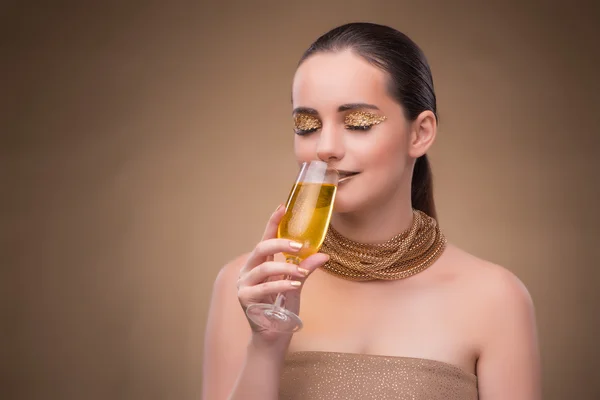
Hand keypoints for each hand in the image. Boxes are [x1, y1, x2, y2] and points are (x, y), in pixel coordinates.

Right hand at [237, 204, 328, 343]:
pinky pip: (264, 287)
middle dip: (280, 242)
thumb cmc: (282, 308)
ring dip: (284, 267)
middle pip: (261, 248)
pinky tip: (293, 285)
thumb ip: (305, 269)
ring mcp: (245, 284)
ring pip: (263, 267)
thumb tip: (322, 255)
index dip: (273, 222)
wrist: (274, 336)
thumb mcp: (296, 284)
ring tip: (300, 272)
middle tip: (299, 245)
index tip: (282, 207)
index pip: (265, 238)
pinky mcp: (245, 299)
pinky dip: (280, 284)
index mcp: (260, 263)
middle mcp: (249, 270)